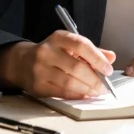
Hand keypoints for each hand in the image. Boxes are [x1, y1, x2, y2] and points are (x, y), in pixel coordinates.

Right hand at [0, 31, 115, 99]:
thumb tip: (111, 57)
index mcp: (58, 38)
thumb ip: (91, 51)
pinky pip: (61, 92)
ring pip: (69, 82)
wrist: (22, 62)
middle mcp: (47, 51)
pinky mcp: (38, 85)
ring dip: (87, 90)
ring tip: (96, 92)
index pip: (81, 45)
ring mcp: (40, 69)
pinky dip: (76, 95)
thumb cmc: (52, 53)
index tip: (108, 69)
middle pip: (76, 67)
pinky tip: (84, 94)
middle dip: (94, 79)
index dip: (97, 58)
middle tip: (104, 86)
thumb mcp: (69, 45)